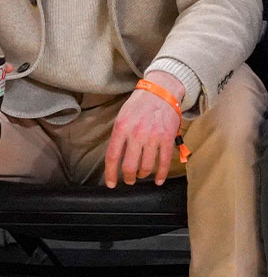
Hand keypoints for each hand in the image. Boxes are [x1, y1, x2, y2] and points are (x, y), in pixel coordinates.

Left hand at [104, 71, 184, 186]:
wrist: (161, 91)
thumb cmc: (138, 105)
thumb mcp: (122, 117)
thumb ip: (119, 136)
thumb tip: (116, 157)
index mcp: (121, 128)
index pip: (112, 156)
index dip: (110, 174)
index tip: (111, 184)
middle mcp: (136, 134)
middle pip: (129, 166)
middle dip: (128, 177)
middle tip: (129, 180)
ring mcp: (152, 137)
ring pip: (146, 167)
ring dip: (143, 175)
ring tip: (141, 174)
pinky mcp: (167, 139)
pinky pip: (164, 162)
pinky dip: (160, 174)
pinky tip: (158, 180)